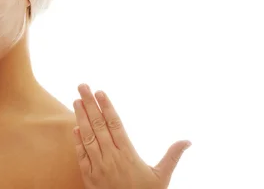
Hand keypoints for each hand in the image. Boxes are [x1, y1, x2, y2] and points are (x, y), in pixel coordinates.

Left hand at [72, 84, 190, 188]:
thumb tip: (188, 141)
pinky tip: (74, 128)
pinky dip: (77, 141)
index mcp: (128, 154)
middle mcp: (111, 158)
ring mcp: (98, 167)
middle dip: (90, 104)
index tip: (100, 92)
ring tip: (76, 100)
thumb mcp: (161, 177)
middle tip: (82, 85)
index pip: (115, 124)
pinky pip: (81, 156)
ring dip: (81, 118)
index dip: (107, 106)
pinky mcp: (89, 177)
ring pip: (87, 137)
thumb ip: (172, 156)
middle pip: (98, 125)